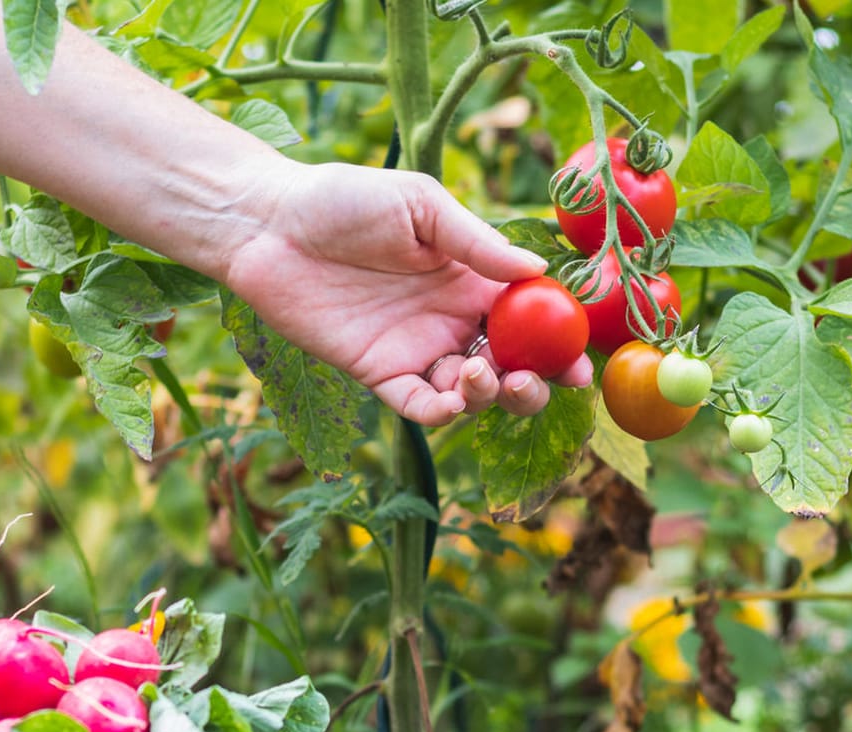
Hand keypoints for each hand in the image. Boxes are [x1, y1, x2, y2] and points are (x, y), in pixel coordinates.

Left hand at [224, 162, 594, 425]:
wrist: (271, 224)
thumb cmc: (345, 200)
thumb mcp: (421, 206)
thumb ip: (477, 243)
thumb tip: (537, 270)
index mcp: (472, 279)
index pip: (530, 319)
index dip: (559, 343)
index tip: (580, 361)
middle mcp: (451, 320)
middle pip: (510, 366)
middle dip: (533, 383)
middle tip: (534, 380)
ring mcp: (416, 350)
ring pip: (470, 393)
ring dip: (489, 395)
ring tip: (480, 373)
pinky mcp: (378, 373)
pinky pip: (418, 406)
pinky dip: (442, 412)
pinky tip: (453, 398)